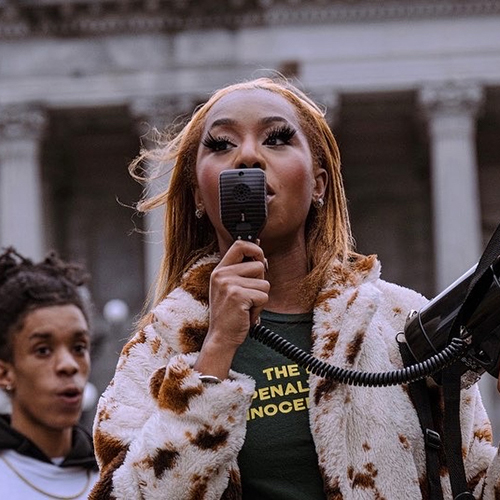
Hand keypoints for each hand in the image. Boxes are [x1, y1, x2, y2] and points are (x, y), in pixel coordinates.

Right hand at [194, 240, 269, 378]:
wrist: (221, 337)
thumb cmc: (229, 314)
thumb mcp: (231, 287)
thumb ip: (242, 270)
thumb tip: (260, 250)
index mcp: (220, 270)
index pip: (240, 244)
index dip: (255, 248)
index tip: (260, 258)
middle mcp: (222, 274)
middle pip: (259, 265)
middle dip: (260, 282)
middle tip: (247, 296)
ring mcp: (228, 284)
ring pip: (264, 283)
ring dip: (260, 297)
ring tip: (246, 306)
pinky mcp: (237, 296)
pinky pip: (263, 296)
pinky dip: (260, 308)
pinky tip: (247, 313)